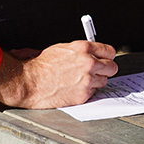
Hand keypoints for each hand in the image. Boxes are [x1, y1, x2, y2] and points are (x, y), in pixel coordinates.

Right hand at [0, 40, 117, 108]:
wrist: (31, 81)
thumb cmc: (42, 65)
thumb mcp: (62, 49)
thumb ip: (81, 51)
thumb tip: (93, 53)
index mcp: (83, 48)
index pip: (109, 51)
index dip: (108, 56)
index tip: (106, 59)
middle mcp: (88, 63)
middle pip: (112, 67)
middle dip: (106, 69)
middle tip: (99, 71)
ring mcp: (87, 80)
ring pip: (104, 81)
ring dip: (96, 81)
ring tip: (81, 80)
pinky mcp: (84, 94)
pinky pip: (93, 92)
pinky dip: (87, 91)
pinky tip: (75, 87)